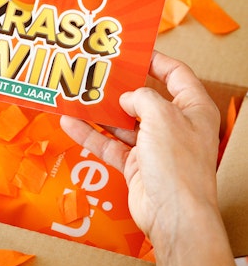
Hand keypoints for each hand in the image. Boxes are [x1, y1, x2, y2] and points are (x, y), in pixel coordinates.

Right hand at [60, 51, 220, 247]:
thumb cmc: (177, 163)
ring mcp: (154, 148)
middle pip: (145, 100)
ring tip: (77, 96)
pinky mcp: (135, 166)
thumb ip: (142, 98)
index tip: (133, 52)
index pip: (177, 75)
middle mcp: (175, 126)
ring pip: (123, 124)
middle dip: (121, 88)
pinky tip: (71, 124)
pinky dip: (91, 136)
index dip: (156, 60)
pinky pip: (110, 146)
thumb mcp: (162, 117)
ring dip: (100, 113)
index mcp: (193, 109)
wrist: (173, 214)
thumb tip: (127, 97)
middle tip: (98, 73)